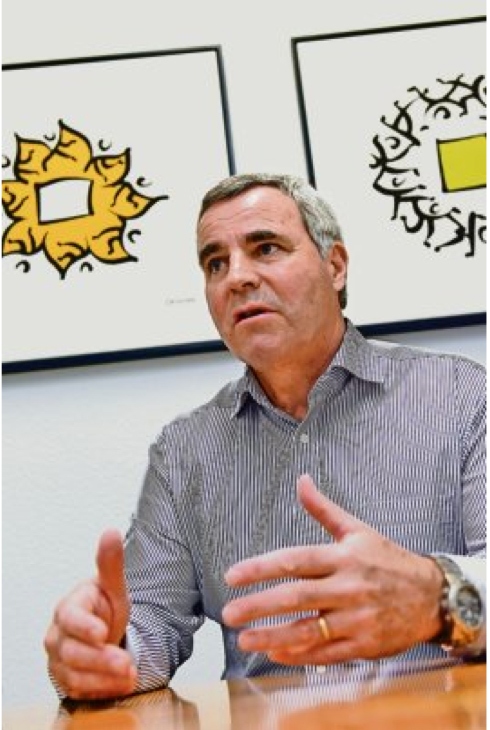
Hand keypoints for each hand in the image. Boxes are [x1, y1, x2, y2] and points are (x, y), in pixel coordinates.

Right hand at [44, 529, 136, 698]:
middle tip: (127, 663)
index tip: (102, 633)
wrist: (101, 632)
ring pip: (75, 675)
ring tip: (130, 675)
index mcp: (68, 609)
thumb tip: (111, 532)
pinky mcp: (67, 681)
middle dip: (101, 659)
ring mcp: (60, 661)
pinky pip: (80, 691)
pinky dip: (101, 690)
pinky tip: (122, 685)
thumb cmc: (104, 607)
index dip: (85, 627)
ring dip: (104, 678)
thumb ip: (111, 563)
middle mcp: (58, 637)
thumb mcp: (112, 586)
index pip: (70, 618)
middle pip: (74, 652)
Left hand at [222, 475, 443, 664]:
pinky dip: (300, 655)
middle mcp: (348, 587)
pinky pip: (327, 653)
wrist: (432, 596)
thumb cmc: (388, 560)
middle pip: (297, 596)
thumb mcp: (357, 529)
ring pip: (308, 630)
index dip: (261, 567)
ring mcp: (357, 618)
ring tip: (244, 640)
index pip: (295, 560)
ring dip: (273, 636)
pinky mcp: (365, 645)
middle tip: (228, 613)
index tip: (232, 575)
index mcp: (343, 556)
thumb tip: (301, 480)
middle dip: (259, 605)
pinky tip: (276, 653)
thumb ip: (323, 509)